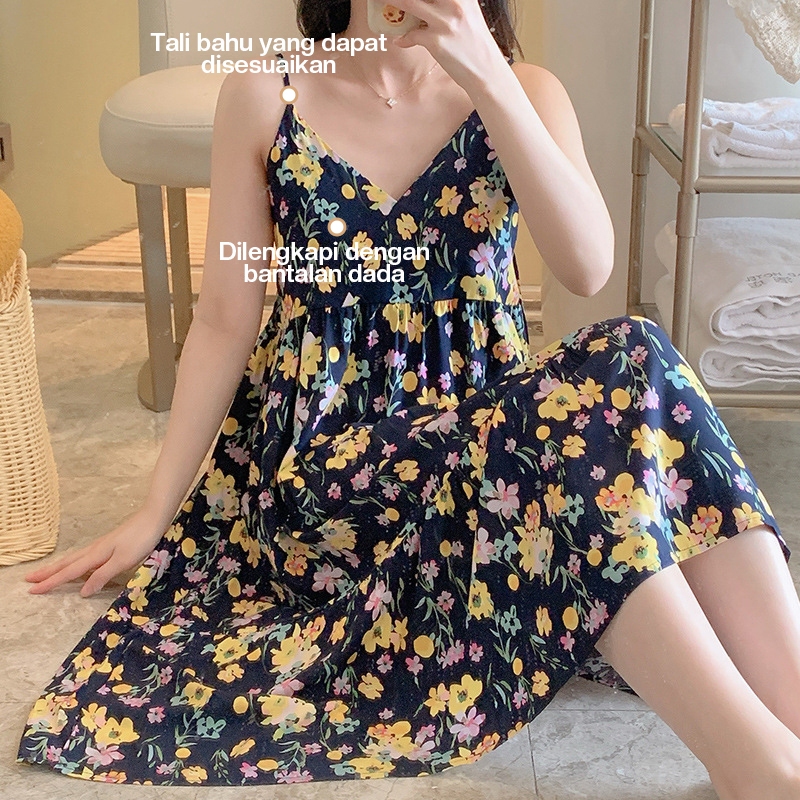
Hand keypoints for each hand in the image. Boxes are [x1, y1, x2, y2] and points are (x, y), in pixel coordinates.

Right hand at [24, 506, 169, 596]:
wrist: (155, 517)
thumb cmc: (141, 539)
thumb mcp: (123, 561)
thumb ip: (102, 575)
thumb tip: (82, 591)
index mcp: (96, 555)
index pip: (69, 572)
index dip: (51, 582)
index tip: (31, 590)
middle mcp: (95, 549)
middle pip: (67, 563)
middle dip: (48, 573)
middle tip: (28, 580)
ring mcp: (103, 545)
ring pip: (75, 558)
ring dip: (59, 566)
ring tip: (46, 573)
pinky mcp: (111, 543)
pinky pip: (86, 556)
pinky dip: (74, 562)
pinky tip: (78, 565)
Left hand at [390, 0, 509, 90]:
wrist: (485, 70)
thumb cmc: (474, 42)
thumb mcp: (467, 12)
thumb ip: (447, 3)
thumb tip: (420, 4)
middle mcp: (454, 2)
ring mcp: (444, 21)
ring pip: (409, 3)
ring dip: (391, 1)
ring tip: (383, 1)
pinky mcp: (436, 41)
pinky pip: (410, 35)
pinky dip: (402, 38)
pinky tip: (400, 41)